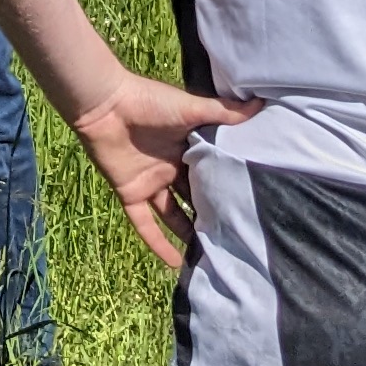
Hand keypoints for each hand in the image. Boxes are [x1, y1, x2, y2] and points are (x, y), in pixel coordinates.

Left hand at [70, 70, 259, 265]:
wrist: (105, 104)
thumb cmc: (149, 101)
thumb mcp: (191, 108)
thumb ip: (223, 112)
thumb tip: (260, 106)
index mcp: (186, 146)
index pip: (210, 171)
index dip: (226, 186)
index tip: (250, 204)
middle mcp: (170, 167)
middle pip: (194, 196)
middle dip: (211, 213)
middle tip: (236, 236)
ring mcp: (151, 182)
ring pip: (173, 215)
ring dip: (188, 233)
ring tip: (212, 255)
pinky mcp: (131, 193)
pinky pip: (145, 224)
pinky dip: (157, 243)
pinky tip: (174, 263)